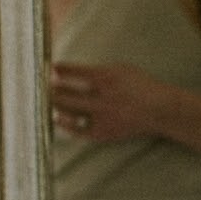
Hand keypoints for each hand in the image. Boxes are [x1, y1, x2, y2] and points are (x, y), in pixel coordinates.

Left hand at [50, 61, 169, 143]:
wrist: (161, 109)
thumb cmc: (141, 86)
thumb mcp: (122, 69)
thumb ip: (97, 70)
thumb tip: (69, 70)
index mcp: (107, 78)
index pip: (74, 72)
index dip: (58, 70)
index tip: (48, 68)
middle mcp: (102, 97)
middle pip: (65, 94)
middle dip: (49, 89)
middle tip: (40, 86)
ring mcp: (102, 116)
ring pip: (69, 111)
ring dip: (54, 105)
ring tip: (46, 100)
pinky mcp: (104, 131)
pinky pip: (78, 130)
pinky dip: (66, 125)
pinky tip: (58, 118)